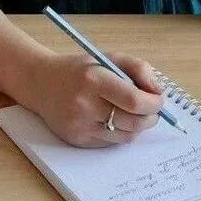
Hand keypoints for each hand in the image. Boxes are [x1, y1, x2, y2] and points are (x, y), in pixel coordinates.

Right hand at [29, 51, 164, 147]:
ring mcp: (80, 126)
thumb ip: (138, 68)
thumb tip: (158, 91)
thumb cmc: (81, 69)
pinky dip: (120, 133)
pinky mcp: (77, 140)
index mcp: (94, 79)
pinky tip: (114, 120)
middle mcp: (85, 105)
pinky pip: (111, 143)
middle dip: (150, 117)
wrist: (42, 83)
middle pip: (133, 122)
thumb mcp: (109, 58)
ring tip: (134, 114)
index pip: (133, 100)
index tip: (158, 99)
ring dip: (138, 127)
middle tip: (152, 110)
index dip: (153, 103)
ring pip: (126, 136)